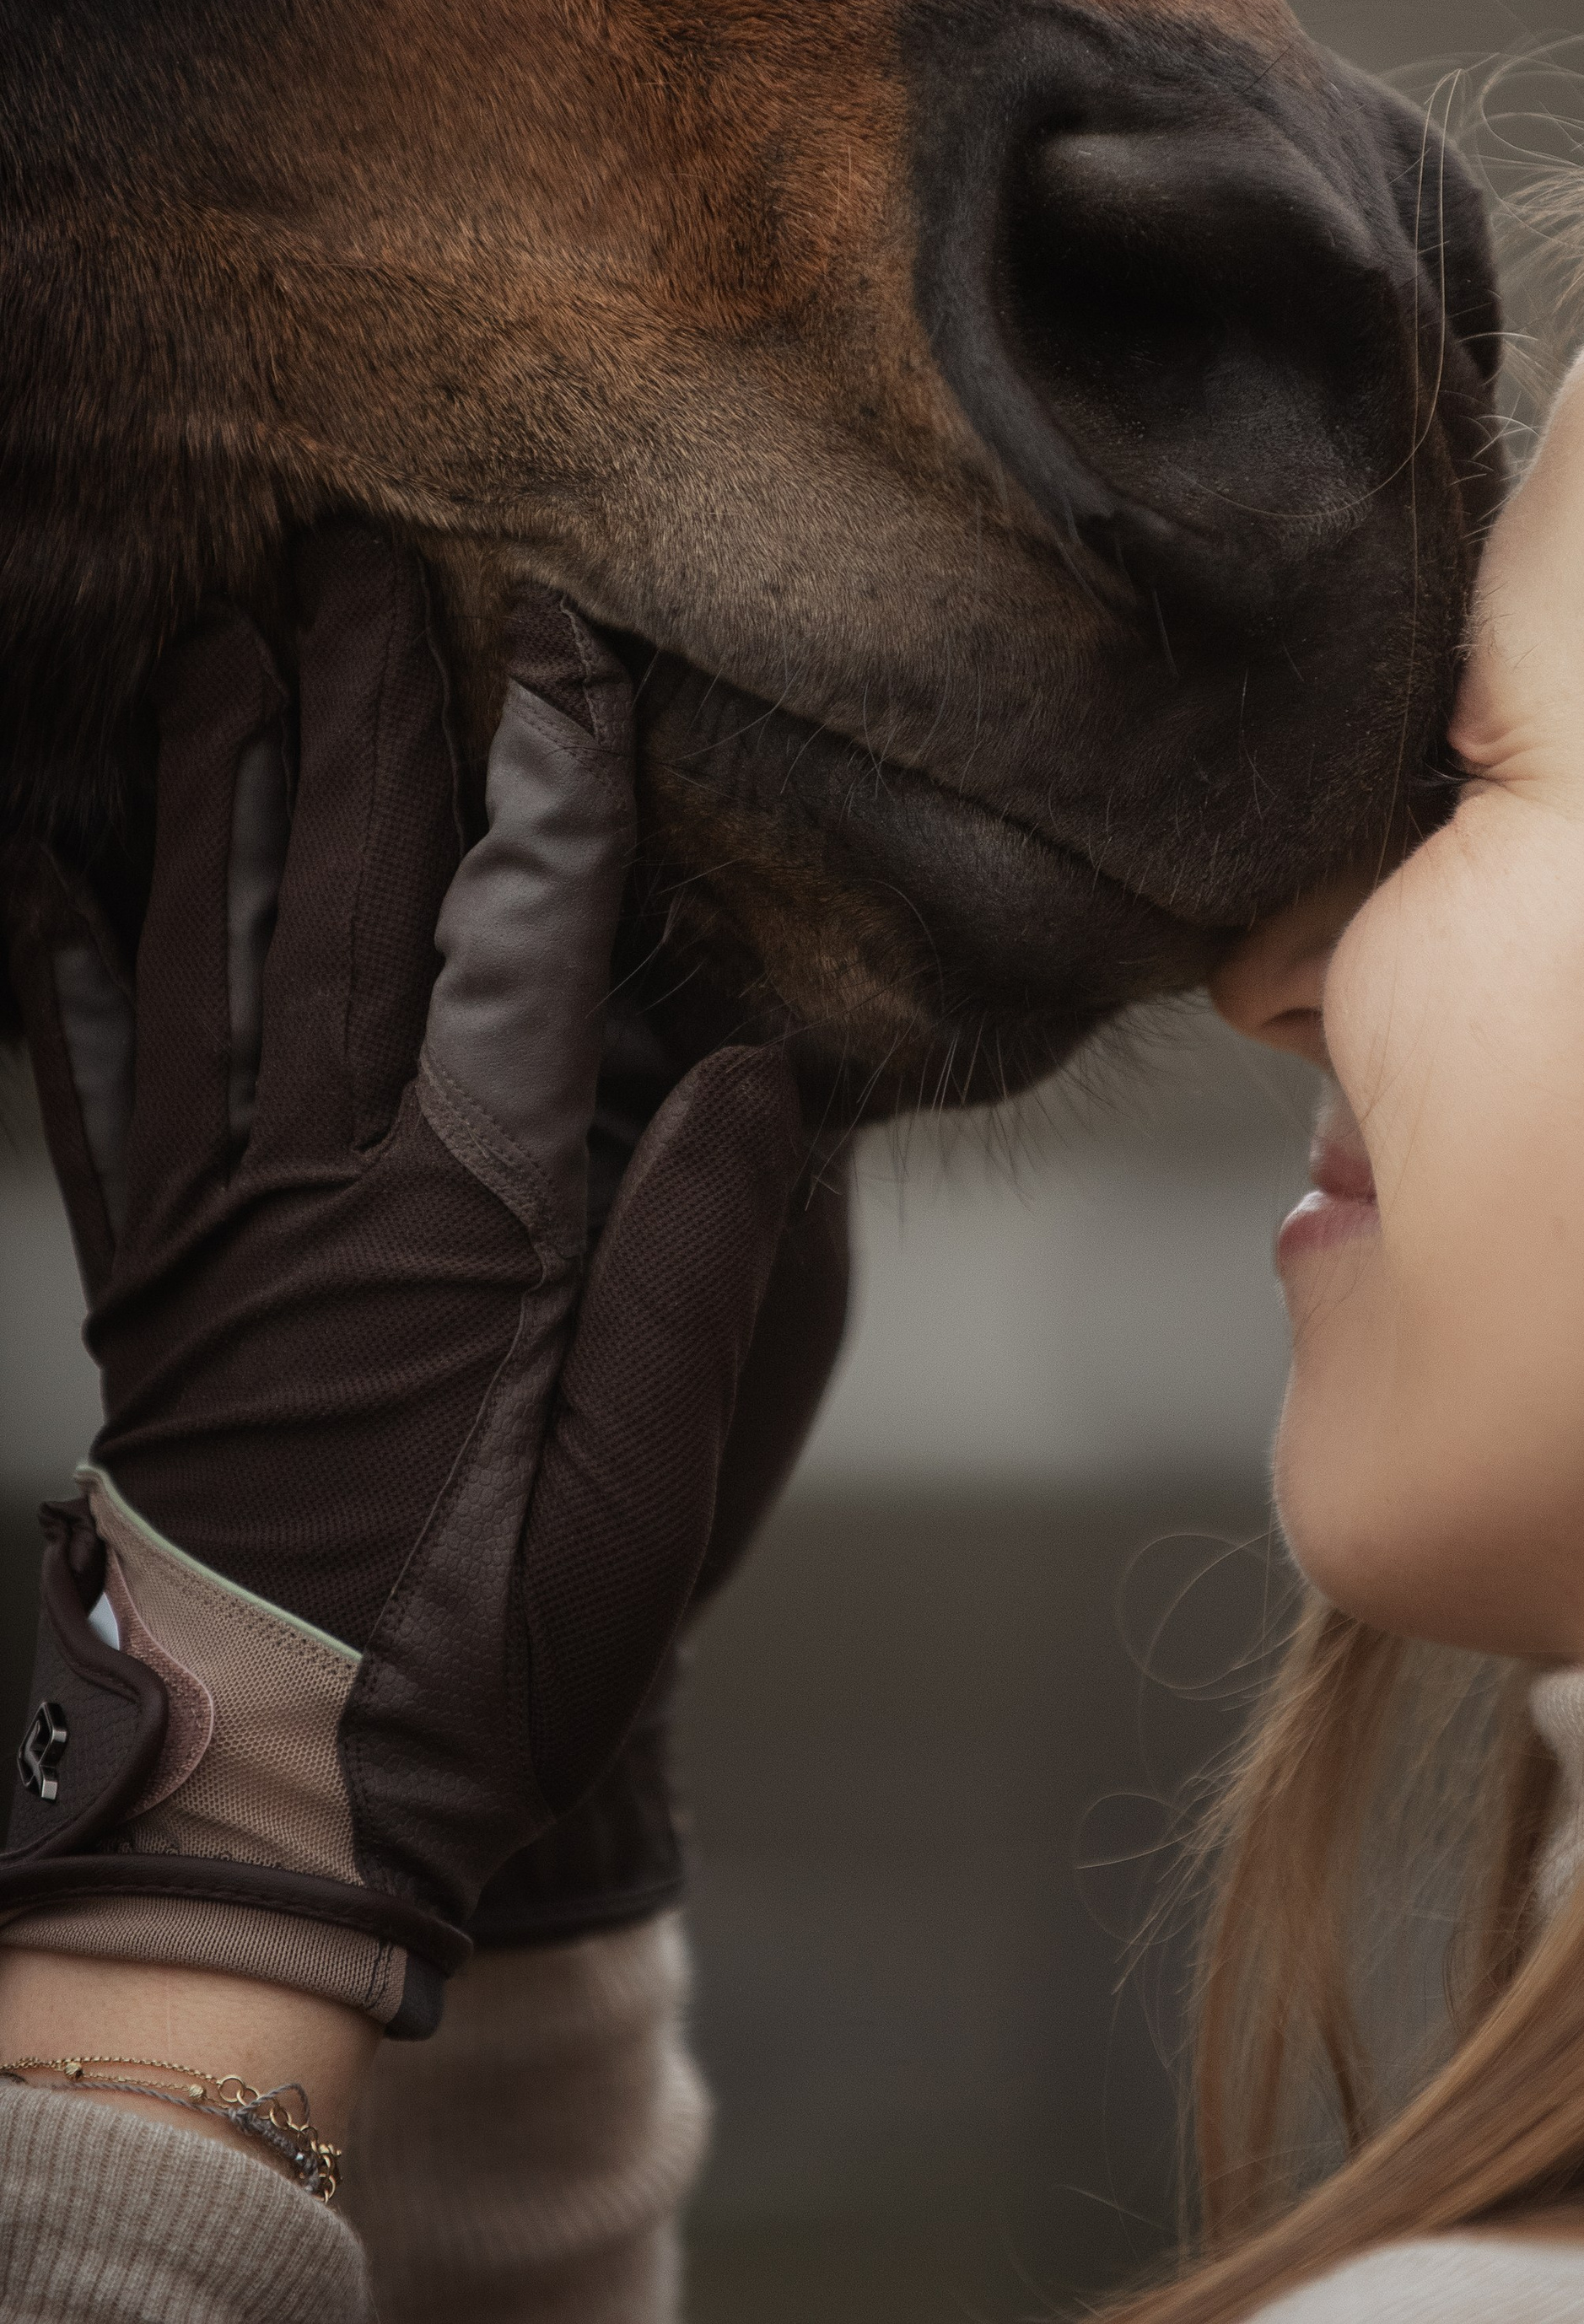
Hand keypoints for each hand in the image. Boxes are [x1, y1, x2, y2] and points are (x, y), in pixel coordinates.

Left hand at [1, 532, 837, 2035]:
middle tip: (356, 561)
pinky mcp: (141, 1271)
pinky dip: (61, 950)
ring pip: (201, 946)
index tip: (557, 643)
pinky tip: (45, 851)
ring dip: (206, 782)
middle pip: (342, 894)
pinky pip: (84, 1076)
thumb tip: (743, 1064)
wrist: (280, 1792)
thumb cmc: (498, 1646)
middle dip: (357, 714)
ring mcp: (211, 1217)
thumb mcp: (651, 1487)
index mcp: (474, 1219)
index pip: (518, 939)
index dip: (544, 778)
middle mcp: (325, 1183)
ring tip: (217, 640)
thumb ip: (695, 1265)